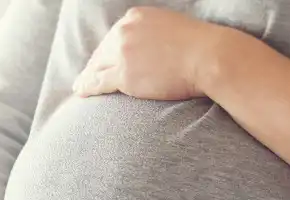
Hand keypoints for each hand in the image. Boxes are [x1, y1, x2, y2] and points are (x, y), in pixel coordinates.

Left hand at [73, 7, 223, 99]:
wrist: (209, 57)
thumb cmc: (200, 47)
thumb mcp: (171, 28)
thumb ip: (154, 35)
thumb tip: (150, 49)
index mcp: (134, 17)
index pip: (114, 36)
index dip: (106, 51)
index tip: (101, 61)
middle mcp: (124, 31)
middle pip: (102, 51)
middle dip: (95, 65)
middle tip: (86, 76)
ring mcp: (122, 53)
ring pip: (97, 67)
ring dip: (86, 78)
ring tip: (79, 87)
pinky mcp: (124, 75)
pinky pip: (98, 82)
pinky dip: (87, 87)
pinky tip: (80, 92)